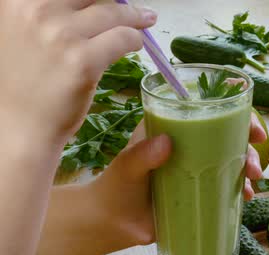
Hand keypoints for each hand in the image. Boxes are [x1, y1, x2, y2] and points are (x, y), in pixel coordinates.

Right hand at [0, 0, 156, 145]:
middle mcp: (36, 10)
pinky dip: (135, 39)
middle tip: (137, 9)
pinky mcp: (82, 61)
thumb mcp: (18, 31)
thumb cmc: (21, 80)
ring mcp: (60, 35)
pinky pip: (123, 38)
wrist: (18, 125)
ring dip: (135, 16)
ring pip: (113, 12)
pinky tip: (136, 44)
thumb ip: (44, 12)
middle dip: (118, 2)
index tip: (106, 0)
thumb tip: (85, 3)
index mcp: (17, 1)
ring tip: (147, 19)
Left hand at [91, 114, 266, 245]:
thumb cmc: (116, 188)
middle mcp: (190, 145)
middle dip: (248, 144)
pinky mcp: (201, 191)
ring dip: (248, 168)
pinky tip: (246, 197)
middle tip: (254, 163)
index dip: (233, 111)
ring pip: (232, 160)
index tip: (249, 123)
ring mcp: (198, 169)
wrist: (112, 223)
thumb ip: (141, 155)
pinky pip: (227, 186)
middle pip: (227, 134)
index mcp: (172, 128)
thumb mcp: (126, 167)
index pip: (206, 110)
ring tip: (251, 184)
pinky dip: (241, 189)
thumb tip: (165, 142)